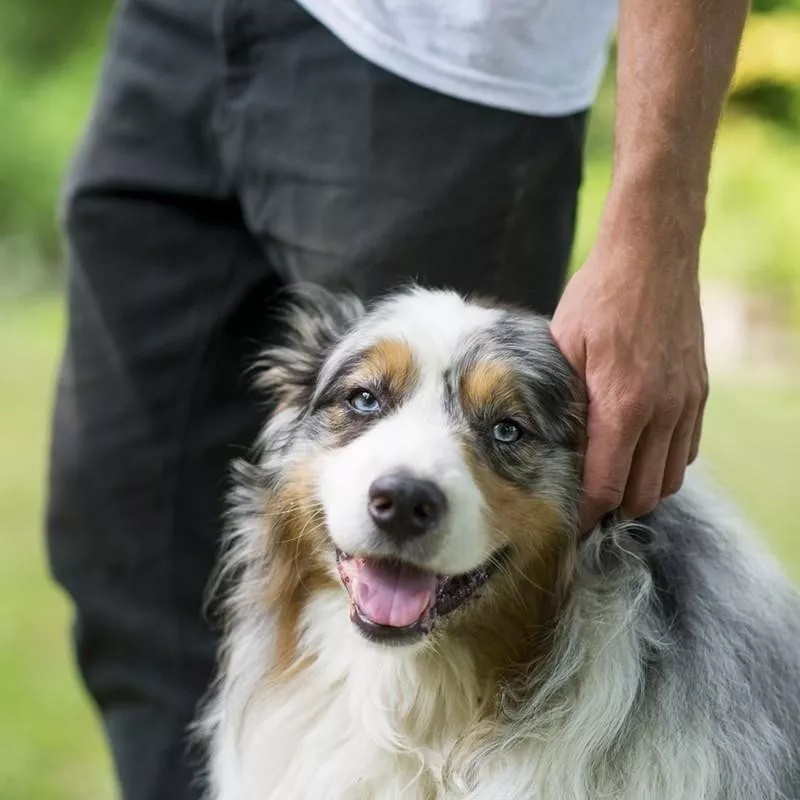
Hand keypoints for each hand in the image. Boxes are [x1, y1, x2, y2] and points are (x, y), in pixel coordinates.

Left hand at [550, 195, 708, 531]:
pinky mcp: (699, 391)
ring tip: (611, 488)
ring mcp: (686, 402)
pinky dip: (663, 464)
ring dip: (640, 491)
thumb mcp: (563, 345)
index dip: (586, 513)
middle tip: (586, 510)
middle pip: (643, 493)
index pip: (606, 485)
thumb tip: (553, 442)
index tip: (568, 522)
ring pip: (670, 477)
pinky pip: (687, 449)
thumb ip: (563, 398)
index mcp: (622, 404)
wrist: (653, 254)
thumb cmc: (600, 296)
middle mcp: (662, 410)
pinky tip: (639, 455)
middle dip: (613, 510)